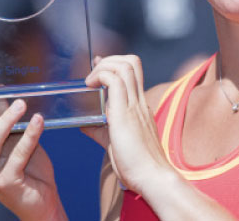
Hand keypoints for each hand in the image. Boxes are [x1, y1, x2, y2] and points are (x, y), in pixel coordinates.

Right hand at [0, 92, 66, 220]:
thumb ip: (3, 119)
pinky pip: (18, 154)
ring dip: (6, 120)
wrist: (43, 200)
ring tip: (21, 105)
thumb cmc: (27, 168)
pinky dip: (30, 134)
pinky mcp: (8, 182)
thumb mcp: (13, 139)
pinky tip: (38, 121)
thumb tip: (0, 91)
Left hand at [82, 55, 174, 194]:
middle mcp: (139, 102)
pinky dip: (100, 76)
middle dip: (110, 60)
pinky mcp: (125, 113)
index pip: (131, 73)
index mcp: (139, 107)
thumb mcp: (115, 142)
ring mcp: (134, 105)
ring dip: (104, 66)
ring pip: (125, 66)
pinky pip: (114, 81)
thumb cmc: (137, 166)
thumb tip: (86, 125)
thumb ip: (101, 131)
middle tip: (94, 72)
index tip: (98, 65)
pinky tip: (90, 86)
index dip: (114, 64)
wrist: (152, 178)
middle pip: (131, 62)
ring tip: (90, 80)